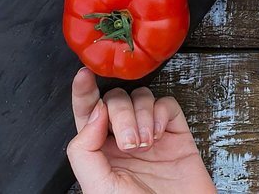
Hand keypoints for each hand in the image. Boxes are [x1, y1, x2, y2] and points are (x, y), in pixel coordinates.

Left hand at [67, 68, 215, 193]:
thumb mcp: (98, 186)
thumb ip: (84, 150)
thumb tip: (94, 112)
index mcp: (100, 153)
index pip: (87, 114)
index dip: (84, 92)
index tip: (83, 76)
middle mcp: (122, 140)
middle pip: (114, 101)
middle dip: (121, 114)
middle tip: (129, 142)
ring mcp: (150, 134)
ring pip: (140, 97)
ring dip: (140, 116)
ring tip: (145, 143)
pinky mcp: (175, 132)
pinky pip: (166, 104)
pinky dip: (160, 113)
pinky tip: (158, 134)